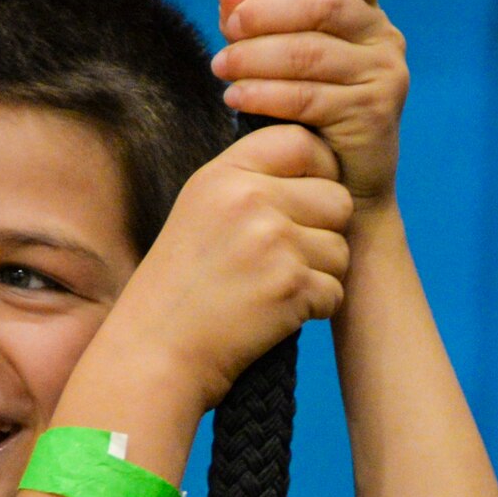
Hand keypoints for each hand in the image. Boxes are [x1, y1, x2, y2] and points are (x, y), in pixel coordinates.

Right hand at [107, 123, 352, 410]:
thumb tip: (314, 162)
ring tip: (276, 290)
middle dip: (325, 230)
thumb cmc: (179, 289)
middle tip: (291, 258)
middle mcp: (251, 200)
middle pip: (336, 198)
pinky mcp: (291, 288)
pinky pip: (335, 290)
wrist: (156, 353)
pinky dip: (314, 309)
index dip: (318, 170)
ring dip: (320, 274)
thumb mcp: (199, 211)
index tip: (306, 201)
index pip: (301, 142)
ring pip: (340, 248)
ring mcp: (273, 243)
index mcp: (226, 174)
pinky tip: (277, 315)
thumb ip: (248, 179)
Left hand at [212, 0, 407, 213]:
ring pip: (312, 52)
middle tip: (230, 30)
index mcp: (367, 13)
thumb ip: (255, 18)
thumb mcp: (279, 61)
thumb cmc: (308, 120)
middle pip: (326, 4)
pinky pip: (309, 96)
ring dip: (258, 57)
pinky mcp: (372, 113)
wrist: (343, 189)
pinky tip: (236, 97)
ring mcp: (383, 74)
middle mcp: (384, 37)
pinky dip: (266, 94)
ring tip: (222, 69)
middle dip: (268, 13)